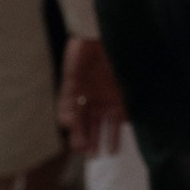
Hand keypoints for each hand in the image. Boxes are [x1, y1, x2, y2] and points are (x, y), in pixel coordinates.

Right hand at [59, 35, 125, 154]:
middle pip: (90, 125)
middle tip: (91, 155)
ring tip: (107, 154)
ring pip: (106, 124)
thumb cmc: (83, 52)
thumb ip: (68, 98)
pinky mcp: (123, 96)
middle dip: (90, 141)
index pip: (76, 119)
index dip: (77, 134)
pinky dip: (121, 128)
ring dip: (106, 139)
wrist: (101, 34)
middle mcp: (92, 100)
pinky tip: (120, 140)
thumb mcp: (72, 74)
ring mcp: (108, 98)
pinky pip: (122, 116)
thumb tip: (65, 123)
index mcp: (77, 95)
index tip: (80, 147)